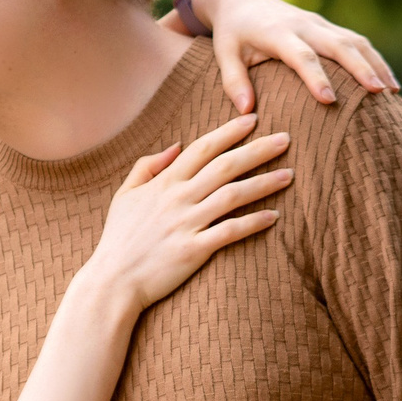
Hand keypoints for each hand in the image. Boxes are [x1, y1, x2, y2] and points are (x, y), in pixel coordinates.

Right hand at [80, 114, 290, 311]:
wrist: (112, 281)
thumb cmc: (119, 239)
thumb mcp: (125, 195)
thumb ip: (147, 166)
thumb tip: (176, 145)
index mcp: (164, 183)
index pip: (202, 148)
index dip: (230, 131)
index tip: (254, 118)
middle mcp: (177, 198)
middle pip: (225, 166)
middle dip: (258, 149)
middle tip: (287, 139)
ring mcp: (186, 224)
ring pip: (232, 195)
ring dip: (264, 183)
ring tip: (289, 175)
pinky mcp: (193, 251)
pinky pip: (229, 232)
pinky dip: (253, 223)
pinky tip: (274, 216)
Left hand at [190, 0, 400, 114]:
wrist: (242, 0)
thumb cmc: (232, 34)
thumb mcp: (224, 54)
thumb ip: (233, 81)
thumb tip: (246, 111)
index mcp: (277, 32)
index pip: (301, 55)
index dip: (315, 77)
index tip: (329, 101)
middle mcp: (303, 25)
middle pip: (338, 45)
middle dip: (360, 68)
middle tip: (379, 93)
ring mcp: (319, 24)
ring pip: (354, 41)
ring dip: (375, 64)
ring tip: (392, 92)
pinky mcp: (328, 27)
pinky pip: (357, 42)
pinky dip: (375, 60)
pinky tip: (389, 83)